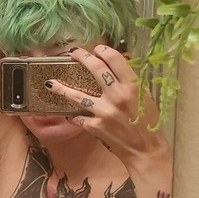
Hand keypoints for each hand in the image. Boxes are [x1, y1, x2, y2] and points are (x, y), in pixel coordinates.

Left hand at [46, 45, 165, 161]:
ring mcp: (103, 111)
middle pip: (95, 69)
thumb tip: (120, 66)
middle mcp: (117, 96)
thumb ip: (131, 83)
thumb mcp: (146, 97)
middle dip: (82, 57)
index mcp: (133, 86)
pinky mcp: (94, 125)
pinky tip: (70, 114)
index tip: (96, 48)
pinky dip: (74, 116)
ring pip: (77, 95)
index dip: (103, 50)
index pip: (115, 60)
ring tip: (50, 83)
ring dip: (61, 88)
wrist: (145, 149)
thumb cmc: (148, 123)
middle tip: (73, 52)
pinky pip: (78, 117)